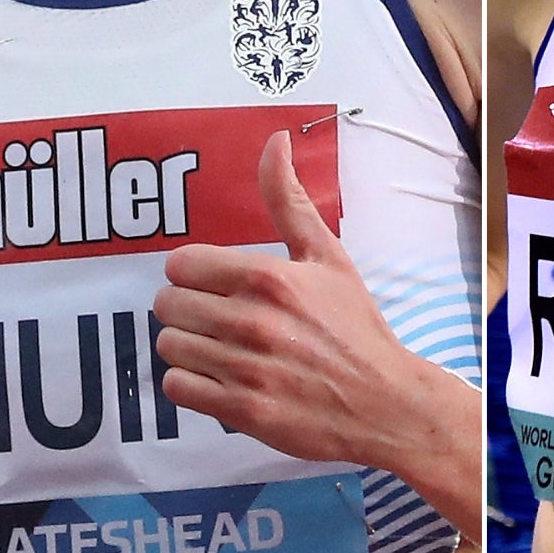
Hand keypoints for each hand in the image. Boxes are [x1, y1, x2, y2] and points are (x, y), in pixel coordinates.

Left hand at [153, 130, 421, 467]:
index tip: (213, 284)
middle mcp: (252, 321)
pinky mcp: (242, 412)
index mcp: (268, 277)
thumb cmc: (355, 326)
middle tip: (216, 317)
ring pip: (169, 345)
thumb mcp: (327, 257)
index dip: (191, 273)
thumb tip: (275, 140)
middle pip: (167, 304)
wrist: (385, 403)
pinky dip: (189, 384)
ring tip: (219, 348)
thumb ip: (288, 201)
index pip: (180, 264)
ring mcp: (245, 369)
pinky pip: (176, 387)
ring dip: (187, 346)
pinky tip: (218, 377)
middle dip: (186, 308)